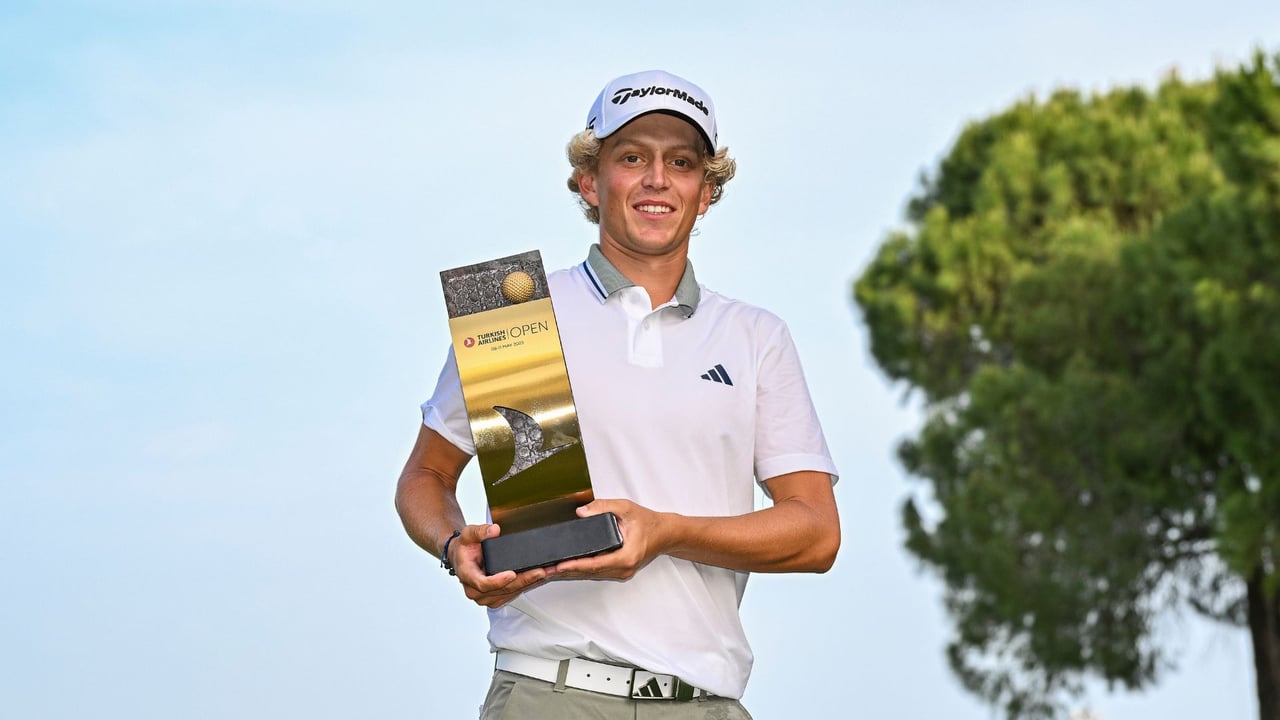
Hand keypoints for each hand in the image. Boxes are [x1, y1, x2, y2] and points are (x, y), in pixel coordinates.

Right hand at [450, 523, 553, 607]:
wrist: (462, 557)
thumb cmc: (465, 548)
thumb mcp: (468, 534)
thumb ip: (480, 532)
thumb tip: (494, 530)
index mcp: (467, 576)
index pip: (483, 583)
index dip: (498, 580)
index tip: (511, 573)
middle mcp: (476, 591)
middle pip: (503, 589)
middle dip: (524, 580)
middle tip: (540, 571)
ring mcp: (487, 596)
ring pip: (511, 593)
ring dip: (530, 583)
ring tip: (547, 573)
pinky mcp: (497, 598)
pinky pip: (514, 594)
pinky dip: (528, 585)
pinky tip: (540, 577)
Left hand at [553, 499, 667, 580]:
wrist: (665, 533)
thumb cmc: (649, 523)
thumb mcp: (626, 508)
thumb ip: (603, 507)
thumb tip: (582, 512)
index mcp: (626, 556)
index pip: (595, 564)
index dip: (575, 565)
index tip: (559, 565)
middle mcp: (624, 568)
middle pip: (591, 572)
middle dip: (568, 571)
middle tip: (547, 569)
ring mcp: (622, 572)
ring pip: (593, 574)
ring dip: (573, 572)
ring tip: (552, 569)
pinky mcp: (620, 570)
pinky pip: (598, 572)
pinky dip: (583, 569)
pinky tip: (569, 567)